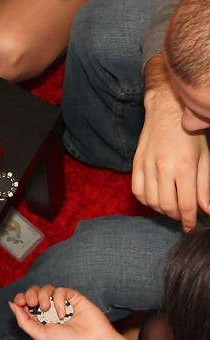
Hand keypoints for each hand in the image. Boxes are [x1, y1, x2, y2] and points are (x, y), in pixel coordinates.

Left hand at [9, 285, 117, 339]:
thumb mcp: (40, 335)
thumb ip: (24, 321)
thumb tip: (12, 304)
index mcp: (40, 318)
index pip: (25, 302)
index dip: (20, 299)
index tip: (20, 302)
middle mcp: (50, 308)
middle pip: (33, 292)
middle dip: (29, 294)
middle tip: (33, 304)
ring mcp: (61, 302)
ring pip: (46, 289)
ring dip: (42, 296)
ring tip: (47, 309)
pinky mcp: (73, 297)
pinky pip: (60, 290)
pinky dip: (58, 300)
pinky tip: (63, 313)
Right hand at [132, 55, 209, 230]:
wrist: (166, 112)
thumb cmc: (190, 134)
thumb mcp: (205, 158)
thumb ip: (205, 186)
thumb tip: (206, 210)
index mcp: (184, 166)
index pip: (186, 204)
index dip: (190, 219)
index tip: (192, 227)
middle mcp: (163, 168)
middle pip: (167, 206)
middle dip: (177, 216)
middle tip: (184, 215)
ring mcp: (147, 166)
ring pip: (151, 201)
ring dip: (162, 210)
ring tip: (171, 206)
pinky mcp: (136, 164)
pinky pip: (138, 191)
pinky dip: (146, 200)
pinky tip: (156, 198)